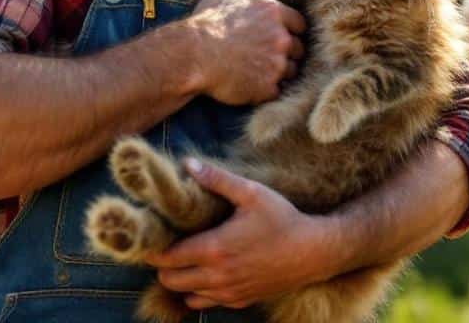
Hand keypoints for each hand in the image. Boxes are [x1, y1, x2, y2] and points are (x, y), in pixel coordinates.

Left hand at [146, 158, 344, 309]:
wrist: (313, 252)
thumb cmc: (282, 219)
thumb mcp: (251, 193)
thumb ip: (217, 179)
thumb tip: (187, 164)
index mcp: (215, 248)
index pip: (166, 258)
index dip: (155, 248)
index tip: (158, 235)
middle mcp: (217, 276)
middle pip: (169, 280)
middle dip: (164, 264)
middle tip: (173, 245)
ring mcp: (228, 292)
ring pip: (185, 295)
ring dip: (182, 279)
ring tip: (190, 259)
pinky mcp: (239, 300)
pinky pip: (206, 303)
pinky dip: (200, 291)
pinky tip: (210, 272)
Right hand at [186, 0, 305, 105]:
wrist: (192, 56)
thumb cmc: (202, 26)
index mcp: (273, 12)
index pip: (300, 24)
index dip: (291, 31)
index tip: (282, 37)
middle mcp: (281, 37)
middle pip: (299, 49)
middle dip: (288, 53)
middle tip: (270, 57)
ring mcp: (277, 63)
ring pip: (291, 71)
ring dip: (279, 73)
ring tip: (260, 72)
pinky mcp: (268, 87)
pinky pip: (276, 90)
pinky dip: (266, 90)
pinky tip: (252, 86)